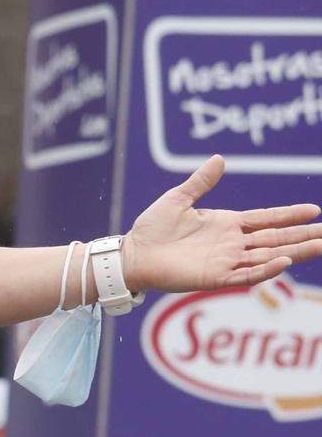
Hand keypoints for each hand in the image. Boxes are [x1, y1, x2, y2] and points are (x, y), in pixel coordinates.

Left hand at [124, 156, 321, 294]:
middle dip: (304, 236)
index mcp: (227, 224)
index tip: (315, 210)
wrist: (132, 254)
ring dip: (295, 251)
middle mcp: (231, 244)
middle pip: (276, 239)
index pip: (267, 219)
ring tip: (321, 245)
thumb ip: (200, 182)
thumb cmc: (151, 229)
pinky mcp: (215, 277)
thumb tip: (219, 159)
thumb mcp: (178, 199)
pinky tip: (285, 261)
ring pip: (269, 257)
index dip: (290, 215)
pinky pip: (246, 275)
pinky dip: (266, 269)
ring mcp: (226, 261)